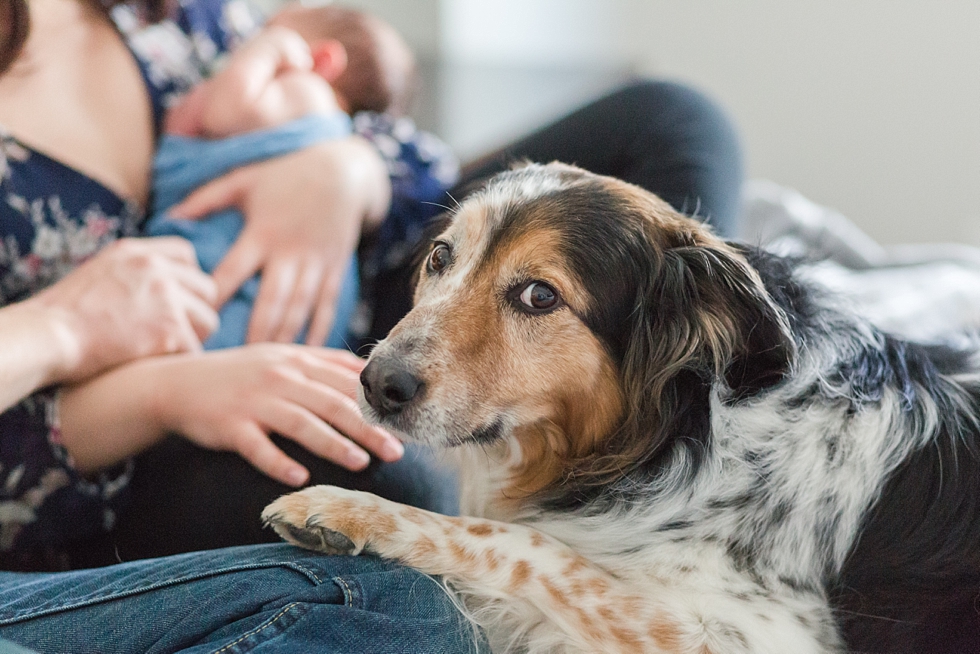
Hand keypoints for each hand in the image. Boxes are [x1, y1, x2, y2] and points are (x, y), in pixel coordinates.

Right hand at [29, 237, 217, 382]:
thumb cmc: (63, 318)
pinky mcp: (170, 328)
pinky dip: (180, 363)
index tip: (174, 302)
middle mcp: (155, 267)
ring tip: (162, 352)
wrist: (45, 338)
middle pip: (206, 289)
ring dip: (191, 339)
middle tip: (170, 334)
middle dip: (193, 313)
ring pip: (208, 321)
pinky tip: (158, 367)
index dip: (185, 281)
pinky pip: (195, 351)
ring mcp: (165, 296)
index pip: (186, 254)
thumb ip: (133, 276)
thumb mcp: (98, 276)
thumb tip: (166, 292)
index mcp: (135, 252)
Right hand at [145, 344, 402, 484]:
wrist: (178, 383)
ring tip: (360, 463)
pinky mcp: (230, 425)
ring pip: (301, 423)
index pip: (345, 381)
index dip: (376, 403)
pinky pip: (257, 447)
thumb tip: (366, 372)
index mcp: (297, 361)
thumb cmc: (240, 374)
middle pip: (333, 403)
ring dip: (333, 444)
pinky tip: (299, 478)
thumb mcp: (281, 358)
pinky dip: (278, 462)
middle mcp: (280, 377)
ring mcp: (254, 401)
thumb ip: (322, 363)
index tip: (403, 423)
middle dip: (368, 427)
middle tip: (396, 451)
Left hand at [171, 137, 389, 345]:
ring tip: (270, 364)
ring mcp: (316, 263)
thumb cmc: (284, 175)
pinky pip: (328, 306)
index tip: (199, 322)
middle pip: (272, 299)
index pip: (235, 270)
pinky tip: (309, 352)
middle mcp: (290, 252)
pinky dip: (319, 330)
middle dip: (256, 332)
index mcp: (262, 232)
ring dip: (286, 337)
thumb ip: (207, 198)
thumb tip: (171, 216)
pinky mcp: (336, 269)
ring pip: (301, 308)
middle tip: (238, 362)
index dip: (217, 296)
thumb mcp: (244, 178)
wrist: (342, 172)